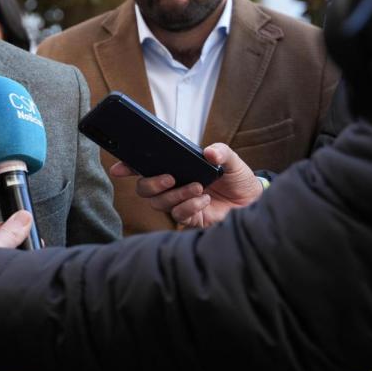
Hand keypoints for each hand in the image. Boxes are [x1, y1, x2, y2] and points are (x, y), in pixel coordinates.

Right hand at [110, 143, 262, 227]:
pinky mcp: (189, 218)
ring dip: (176, 195)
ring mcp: (179, 203)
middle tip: (171, 178)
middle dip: (152, 183)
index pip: (145, 167)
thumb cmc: (239, 179)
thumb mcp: (231, 160)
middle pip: (144, 189)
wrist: (254, 202)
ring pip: (158, 203)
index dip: (128, 167)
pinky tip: (205, 201)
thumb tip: (209, 152)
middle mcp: (173, 186)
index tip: (118, 168)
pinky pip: (178, 215)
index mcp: (177, 168)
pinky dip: (189, 206)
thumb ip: (221, 152)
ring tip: (199, 188)